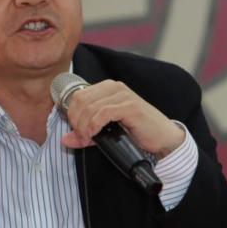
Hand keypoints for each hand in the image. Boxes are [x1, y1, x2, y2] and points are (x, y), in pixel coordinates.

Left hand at [60, 79, 184, 158]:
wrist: (162, 138)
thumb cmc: (135, 132)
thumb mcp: (105, 132)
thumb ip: (85, 134)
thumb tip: (64, 140)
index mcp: (107, 88)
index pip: (77, 95)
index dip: (70, 114)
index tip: (74, 131)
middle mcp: (115, 87)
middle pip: (80, 100)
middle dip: (75, 121)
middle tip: (80, 137)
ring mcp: (123, 95)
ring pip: (90, 107)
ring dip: (83, 126)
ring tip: (86, 139)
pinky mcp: (130, 106)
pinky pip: (103, 113)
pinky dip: (93, 126)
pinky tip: (93, 135)